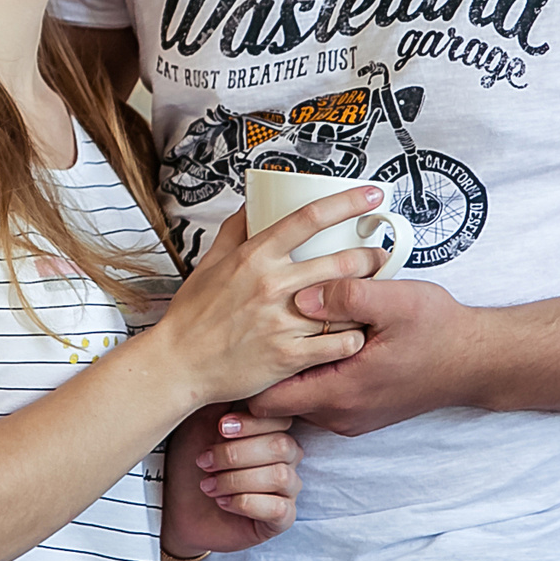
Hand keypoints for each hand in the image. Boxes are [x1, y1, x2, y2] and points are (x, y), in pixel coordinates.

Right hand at [155, 188, 382, 405]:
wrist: (179, 365)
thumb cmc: (193, 315)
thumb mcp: (209, 263)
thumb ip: (235, 230)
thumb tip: (251, 203)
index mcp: (254, 257)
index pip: (309, 218)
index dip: (347, 202)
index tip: (371, 195)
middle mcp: (271, 285)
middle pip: (342, 261)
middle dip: (371, 256)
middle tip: (380, 256)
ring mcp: (282, 322)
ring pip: (347, 304)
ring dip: (368, 297)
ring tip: (374, 294)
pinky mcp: (289, 356)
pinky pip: (340, 343)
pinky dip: (355, 335)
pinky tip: (356, 331)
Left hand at [162, 408, 304, 557]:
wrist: (175, 506)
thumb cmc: (190, 461)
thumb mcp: (201, 423)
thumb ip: (222, 400)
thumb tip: (235, 372)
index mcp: (271, 429)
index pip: (281, 418)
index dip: (252, 422)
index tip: (220, 428)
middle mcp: (286, 457)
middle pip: (282, 446)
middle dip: (236, 454)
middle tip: (204, 462)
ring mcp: (288, 489)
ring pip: (280, 477)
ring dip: (236, 480)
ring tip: (208, 485)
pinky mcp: (282, 519)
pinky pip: (279, 509)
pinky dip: (245, 503)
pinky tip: (223, 502)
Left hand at [249, 275, 478, 435]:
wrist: (478, 360)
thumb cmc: (439, 331)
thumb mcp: (395, 301)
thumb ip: (347, 295)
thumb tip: (302, 292)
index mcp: (340, 392)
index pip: (266, 402)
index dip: (245, 376)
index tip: (233, 343)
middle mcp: (340, 414)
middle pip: (276, 402)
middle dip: (260, 370)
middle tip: (244, 332)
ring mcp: (350, 416)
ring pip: (297, 398)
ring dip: (286, 369)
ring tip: (273, 330)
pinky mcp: (361, 409)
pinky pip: (319, 395)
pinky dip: (308, 372)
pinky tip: (311, 338)